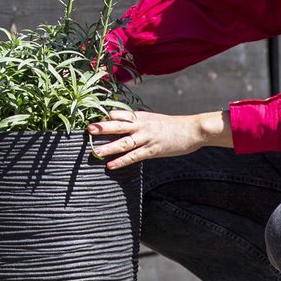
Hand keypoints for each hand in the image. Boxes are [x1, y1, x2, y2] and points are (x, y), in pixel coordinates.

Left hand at [87, 108, 208, 169]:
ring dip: (108, 147)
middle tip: (88, 129)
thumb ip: (138, 121)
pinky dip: (121, 161)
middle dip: (102, 127)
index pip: (119, 114)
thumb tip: (123, 124)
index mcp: (140, 116)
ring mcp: (147, 138)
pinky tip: (110, 165)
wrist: (192, 129)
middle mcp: (141, 125)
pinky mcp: (153, 150)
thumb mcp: (153, 119)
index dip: (105, 117)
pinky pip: (134, 157)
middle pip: (118, 125)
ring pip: (124, 142)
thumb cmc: (172, 126)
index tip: (91, 119)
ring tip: (94, 151)